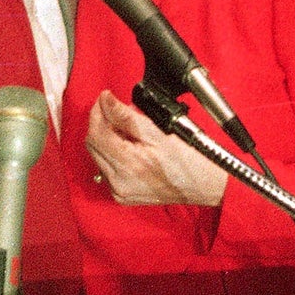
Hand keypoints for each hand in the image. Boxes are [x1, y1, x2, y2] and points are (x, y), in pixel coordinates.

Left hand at [85, 91, 226, 206]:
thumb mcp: (157, 132)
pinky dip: (113, 153)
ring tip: (127, 129)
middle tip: (117, 111)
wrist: (202, 186)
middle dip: (101, 124)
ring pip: (97, 155)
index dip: (97, 112)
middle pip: (93, 145)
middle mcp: (118, 183)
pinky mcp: (121, 195)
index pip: (96, 134)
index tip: (105, 99)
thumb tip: (105, 100)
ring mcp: (118, 191)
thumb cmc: (187, 161)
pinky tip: (129, 146)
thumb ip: (126, 116)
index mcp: (128, 166)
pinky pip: (106, 168)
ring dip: (107, 138)